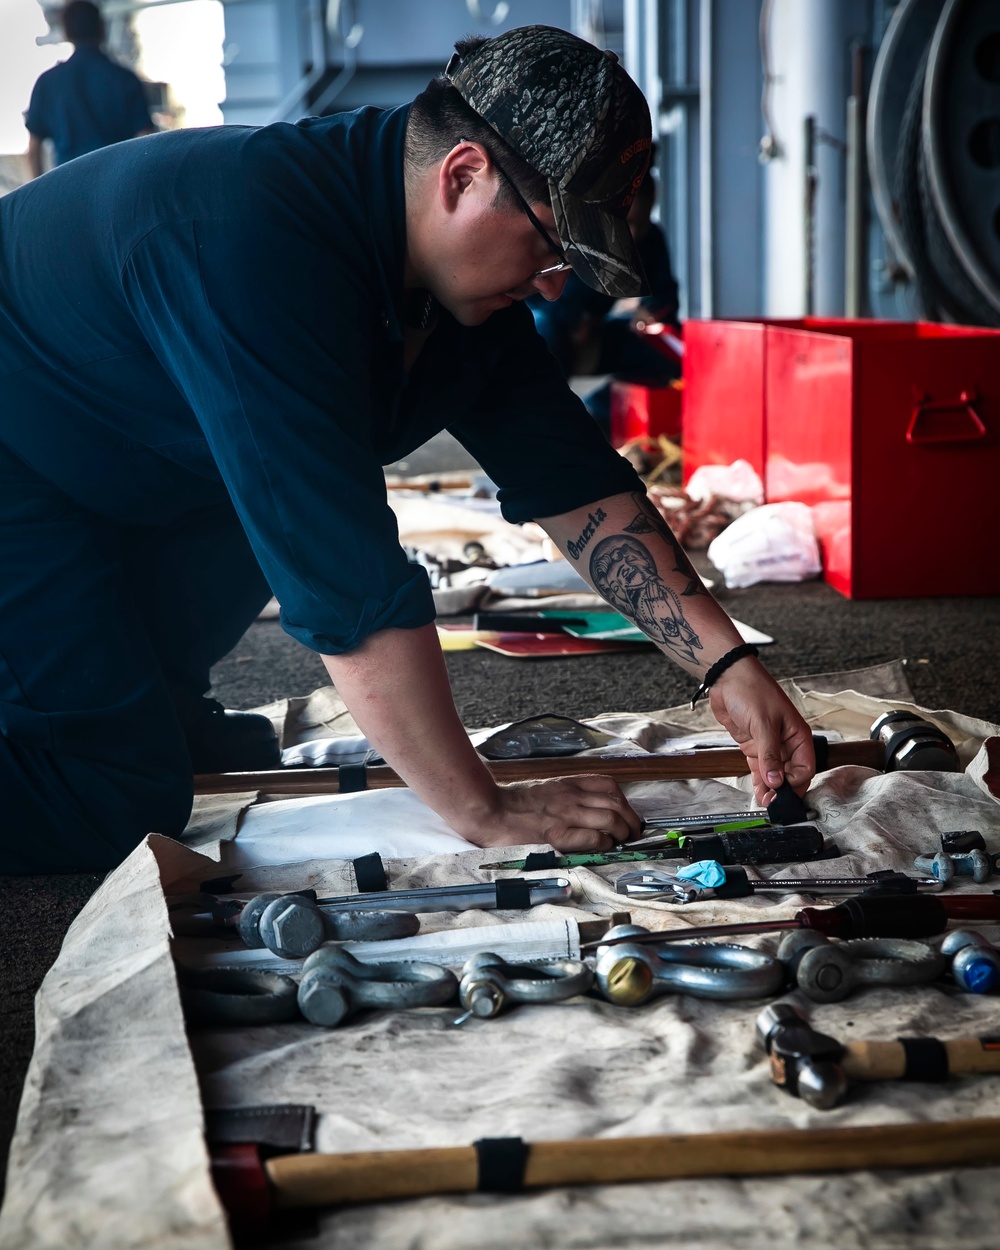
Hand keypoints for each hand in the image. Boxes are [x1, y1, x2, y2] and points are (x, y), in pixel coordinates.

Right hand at [462, 774, 642, 851]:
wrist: (490, 811)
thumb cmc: (513, 804)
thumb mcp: (544, 789)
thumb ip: (565, 795)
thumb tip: (585, 807)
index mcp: (567, 784)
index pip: (608, 785)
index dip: (624, 801)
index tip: (627, 814)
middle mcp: (571, 797)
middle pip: (616, 803)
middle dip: (631, 820)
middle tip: (633, 833)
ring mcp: (566, 815)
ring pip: (610, 819)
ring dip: (623, 832)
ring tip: (623, 842)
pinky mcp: (558, 835)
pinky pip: (593, 838)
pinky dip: (606, 843)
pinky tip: (605, 848)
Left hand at [708, 658, 815, 806]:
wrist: (728, 679)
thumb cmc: (752, 691)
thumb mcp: (763, 724)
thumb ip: (770, 754)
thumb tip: (776, 781)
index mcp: (798, 736)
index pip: (804, 768)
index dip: (796, 784)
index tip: (784, 795)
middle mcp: (787, 743)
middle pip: (791, 775)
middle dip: (784, 791)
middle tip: (773, 804)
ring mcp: (770, 746)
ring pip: (775, 775)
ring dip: (771, 790)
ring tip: (766, 804)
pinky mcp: (754, 746)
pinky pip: (761, 769)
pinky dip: (760, 782)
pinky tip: (759, 794)